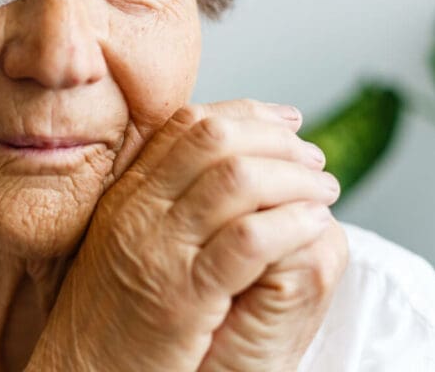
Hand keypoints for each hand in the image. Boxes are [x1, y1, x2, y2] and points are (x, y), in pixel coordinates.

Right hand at [26, 100, 339, 371]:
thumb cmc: (111, 319)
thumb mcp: (124, 244)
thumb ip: (160, 204)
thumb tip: (215, 169)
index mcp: (126, 195)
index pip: (189, 123)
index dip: (248, 115)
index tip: (287, 122)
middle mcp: (138, 212)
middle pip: (215, 139)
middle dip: (276, 141)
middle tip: (314, 159)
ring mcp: (159, 250)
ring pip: (238, 181)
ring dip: (294, 179)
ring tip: (323, 191)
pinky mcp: (184, 296)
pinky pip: (249, 241)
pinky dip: (290, 223)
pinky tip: (313, 224)